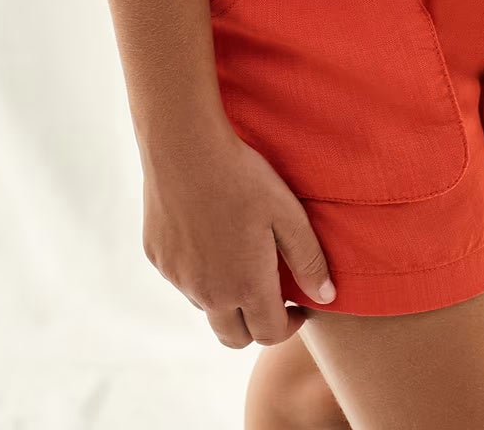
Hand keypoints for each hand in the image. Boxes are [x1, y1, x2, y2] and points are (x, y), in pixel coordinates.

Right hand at [141, 118, 336, 346]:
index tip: (298, 306)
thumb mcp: (287, 212)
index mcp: (244, 285)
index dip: (289, 326)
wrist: (184, 146)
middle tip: (271, 296)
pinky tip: (210, 235)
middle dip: (256, 326)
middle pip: (233, 338)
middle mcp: (208, 293)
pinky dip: (200, 273)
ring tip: (240, 259)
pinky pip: (183, 280)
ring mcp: (179, 278)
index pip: (269, 334)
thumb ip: (309, 260)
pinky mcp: (158, 259)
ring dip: (226, 298)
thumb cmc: (241, 176)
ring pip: (207, 308)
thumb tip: (325, 298)